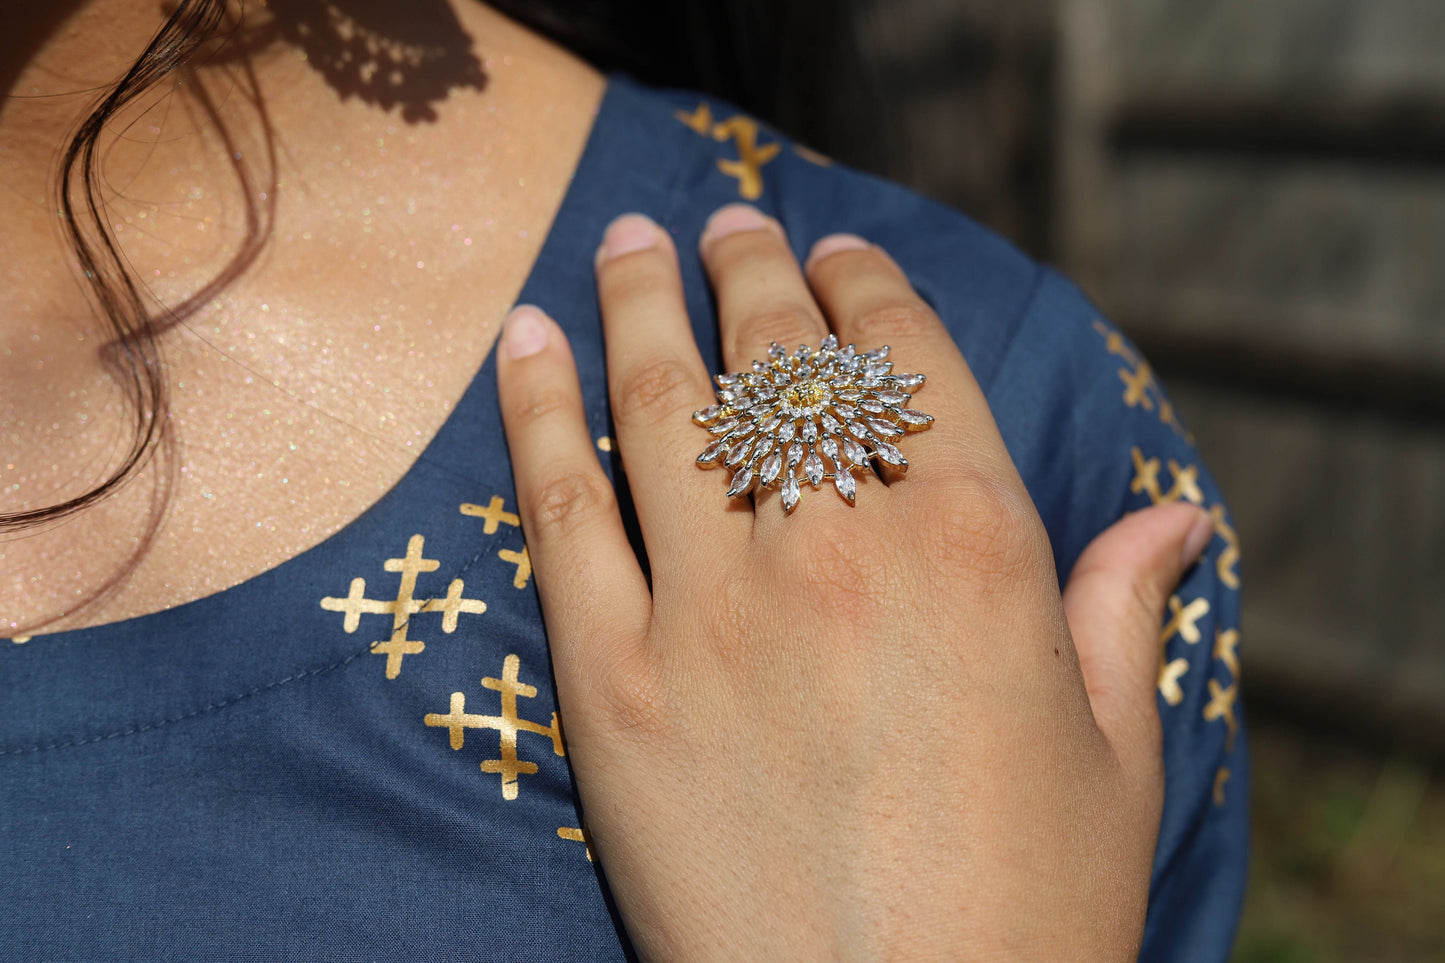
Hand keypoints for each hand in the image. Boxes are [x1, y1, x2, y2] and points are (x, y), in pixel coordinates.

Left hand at [495, 204, 1214, 960]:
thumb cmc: (1024, 917)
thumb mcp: (1117, 760)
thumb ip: (1126, 615)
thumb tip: (1173, 518)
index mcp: (979, 554)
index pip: (908, 365)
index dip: (865, 289)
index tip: (836, 252)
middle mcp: (842, 553)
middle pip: (782, 365)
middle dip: (752, 273)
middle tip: (728, 222)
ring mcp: (713, 612)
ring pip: (666, 407)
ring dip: (645, 303)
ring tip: (632, 239)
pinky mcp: (611, 685)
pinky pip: (560, 510)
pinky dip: (537, 411)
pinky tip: (529, 339)